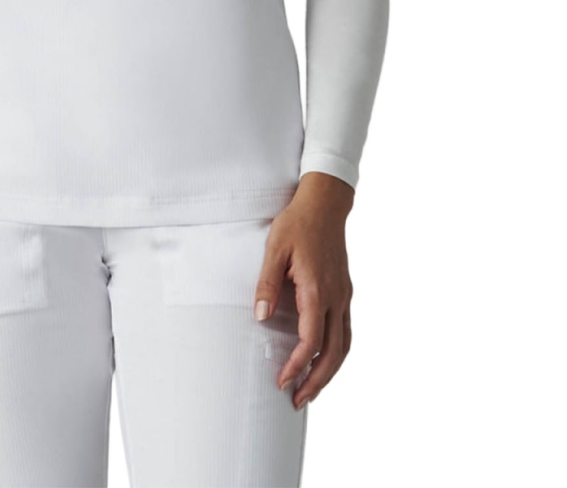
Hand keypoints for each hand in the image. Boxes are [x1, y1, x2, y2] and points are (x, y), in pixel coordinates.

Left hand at [253, 172, 353, 410]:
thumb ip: (267, 284)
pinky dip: (337, 353)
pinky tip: (324, 360)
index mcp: (317, 289)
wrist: (325, 204)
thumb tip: (260, 317)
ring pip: (344, 346)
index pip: (310, 340)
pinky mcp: (345, 292)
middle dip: (317, 381)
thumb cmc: (297, 224)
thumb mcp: (274, 249)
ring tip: (312, 390)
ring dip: (329, 372)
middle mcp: (336, 297)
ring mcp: (344, 296)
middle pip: (333, 353)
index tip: (282, 381)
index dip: (297, 365)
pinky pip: (346, 331)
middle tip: (298, 400)